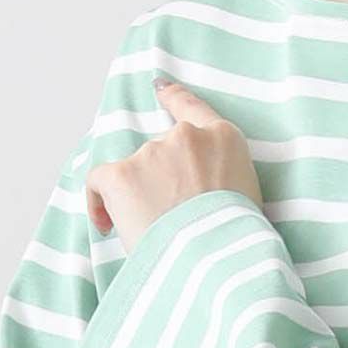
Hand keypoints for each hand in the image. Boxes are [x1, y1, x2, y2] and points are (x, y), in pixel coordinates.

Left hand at [87, 75, 262, 256]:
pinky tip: (109, 226)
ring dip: (138, 198)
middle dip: (159, 181)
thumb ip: (222, 180)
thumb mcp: (248, 197)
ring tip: (153, 232)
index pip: (192, 108)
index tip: (159, 88)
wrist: (217, 259)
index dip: (173, 97)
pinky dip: (99, 203)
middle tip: (168, 218)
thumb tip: (198, 194)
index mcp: (224, 139)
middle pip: (161, 153)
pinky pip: (99, 182)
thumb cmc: (236, 239)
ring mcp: (152, 152)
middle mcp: (187, 136)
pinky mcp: (122, 173)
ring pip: (133, 171)